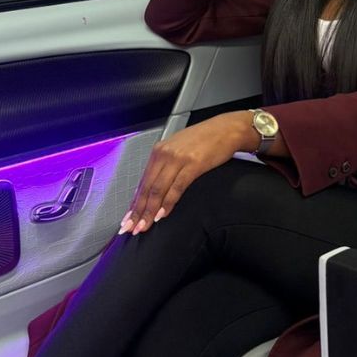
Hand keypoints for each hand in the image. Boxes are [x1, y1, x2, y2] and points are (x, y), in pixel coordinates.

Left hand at [119, 111, 252, 235]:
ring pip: (158, 190)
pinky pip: (177, 187)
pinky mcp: (193, 164)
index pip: (142, 182)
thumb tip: (155, 189)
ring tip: (143, 226)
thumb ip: (166, 166)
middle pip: (147, 188)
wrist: (227, 129)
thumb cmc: (205, 139)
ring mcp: (178, 159)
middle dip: (138, 211)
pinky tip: (162, 214)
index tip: (128, 218)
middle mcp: (165, 154)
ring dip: (150, 211)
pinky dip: (168, 203)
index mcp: (159, 151)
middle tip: (131, 227)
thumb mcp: (179, 149)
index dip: (134, 203)